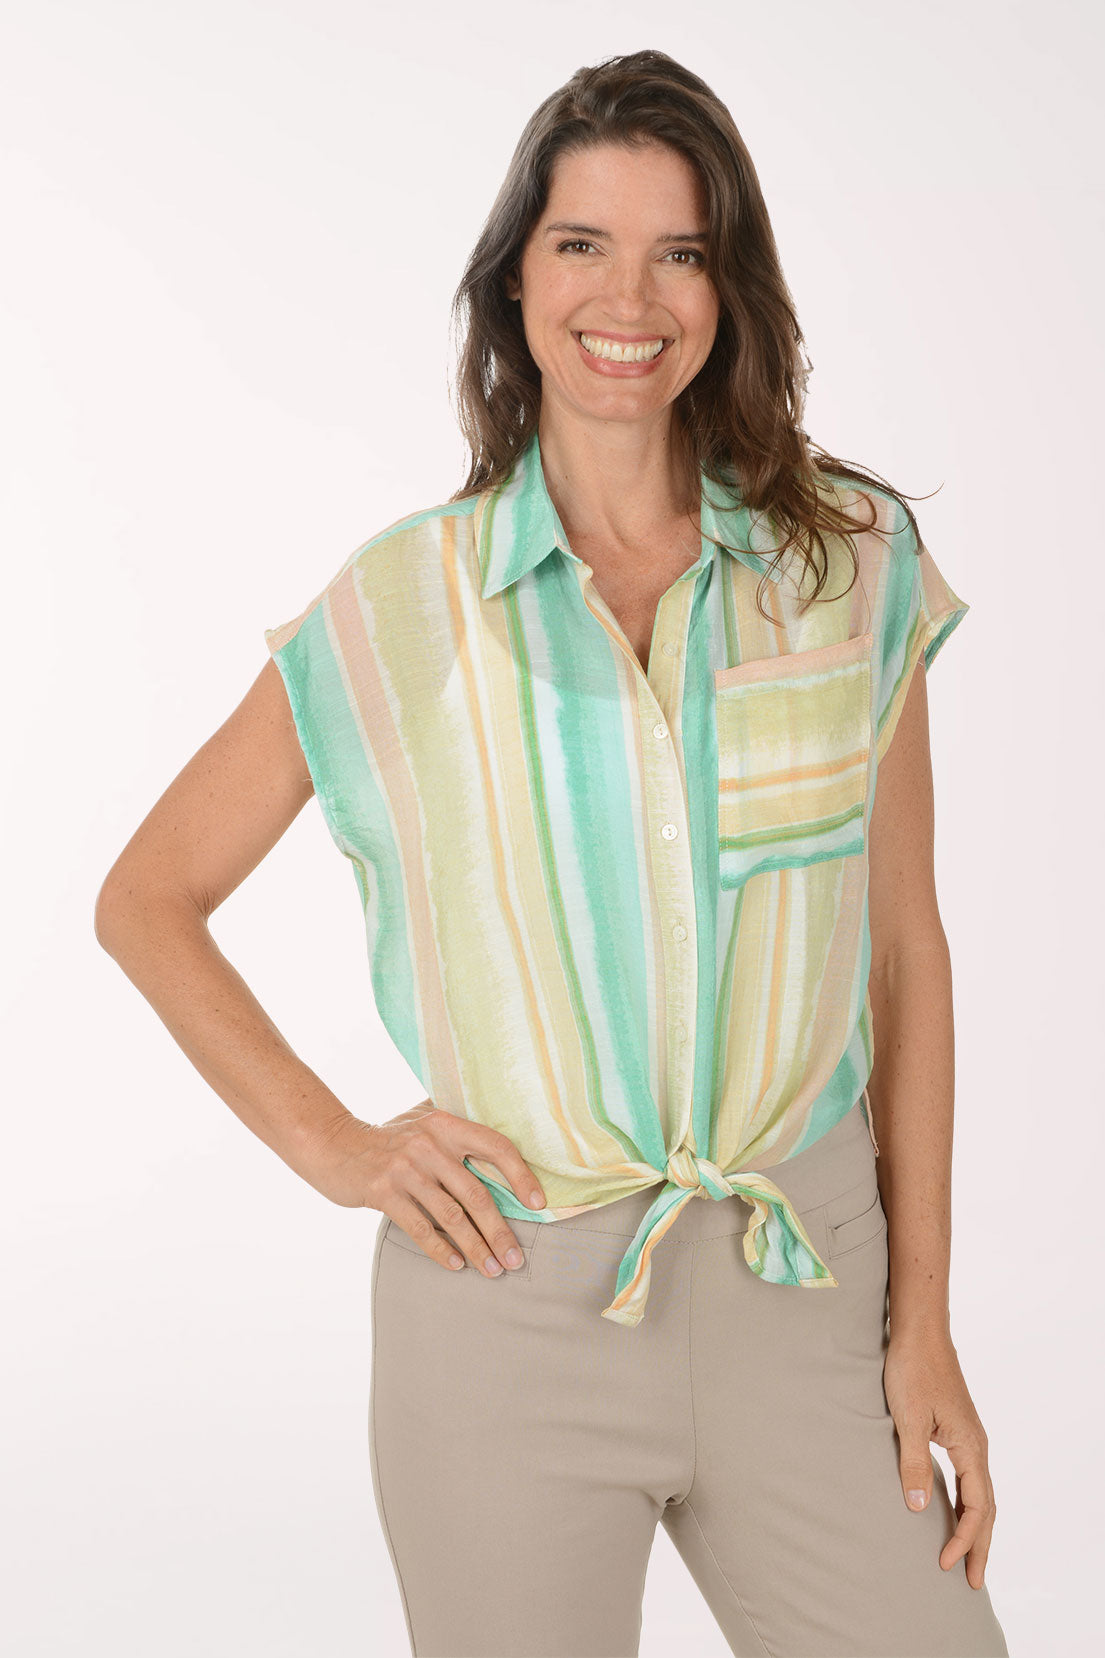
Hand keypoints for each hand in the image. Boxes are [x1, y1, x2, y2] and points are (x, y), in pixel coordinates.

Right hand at [304, 1099, 545, 1277]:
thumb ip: (454, 1134)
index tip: (537, 1204)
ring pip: (452, 1216)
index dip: (520, 1176)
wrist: (333, 1144)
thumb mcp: (421, 1123)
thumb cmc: (386, 1138)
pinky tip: (456, 1266)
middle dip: (500, 1232)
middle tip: (515, 1259)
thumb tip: (501, 1158)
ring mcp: (406, 1169)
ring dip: (475, 1248)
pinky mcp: (384, 1192)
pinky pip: (421, 1228)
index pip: (496, 1147)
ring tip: (492, 1270)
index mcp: (445, 1124)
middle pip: (477, 1194)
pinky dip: (441, 1250)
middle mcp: (429, 1144)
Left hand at [882, 1326, 996, 1589]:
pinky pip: (968, 1478)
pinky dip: (965, 1503)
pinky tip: (952, 1510)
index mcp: (970, 1447)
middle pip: (986, 1507)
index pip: (977, 1508)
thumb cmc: (912, 1369)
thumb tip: (918, 1509)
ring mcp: (968, 1438)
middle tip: (974, 1583)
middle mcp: (976, 1445)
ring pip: (979, 1493)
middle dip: (980, 1546)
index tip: (948, 1565)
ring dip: (974, 1527)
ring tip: (966, 1556)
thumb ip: (913, 1463)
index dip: (964, 1539)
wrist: (919, 1331)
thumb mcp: (908, 1418)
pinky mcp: (955, 1430)